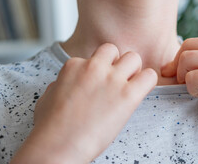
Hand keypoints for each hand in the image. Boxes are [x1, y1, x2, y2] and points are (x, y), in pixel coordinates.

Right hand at [11, 43, 157, 163]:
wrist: (56, 146)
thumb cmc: (49, 127)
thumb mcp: (47, 97)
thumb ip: (60, 85)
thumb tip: (63, 85)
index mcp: (74, 65)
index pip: (94, 58)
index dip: (98, 72)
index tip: (98, 87)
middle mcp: (94, 67)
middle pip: (114, 50)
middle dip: (117, 63)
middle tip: (116, 82)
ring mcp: (112, 79)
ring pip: (134, 58)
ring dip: (134, 71)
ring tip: (129, 88)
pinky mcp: (128, 95)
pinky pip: (150, 76)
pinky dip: (148, 83)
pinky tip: (140, 94)